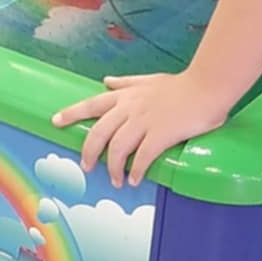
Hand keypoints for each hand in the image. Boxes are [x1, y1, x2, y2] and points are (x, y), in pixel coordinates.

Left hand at [52, 71, 230, 187]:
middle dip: (89, 152)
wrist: (206, 87)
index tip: (55, 122)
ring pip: (117, 148)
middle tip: (87, 167)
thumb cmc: (180, 85)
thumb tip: (105, 81)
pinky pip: (141, 157)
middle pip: (98, 132)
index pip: (91, 104)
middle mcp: (130, 108)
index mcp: (126, 95)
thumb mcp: (149, 79)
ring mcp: (144, 121)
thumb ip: (126, 82)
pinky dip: (136, 170)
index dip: (71, 113)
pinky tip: (135, 179)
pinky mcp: (161, 134)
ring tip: (116, 181)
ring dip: (113, 168)